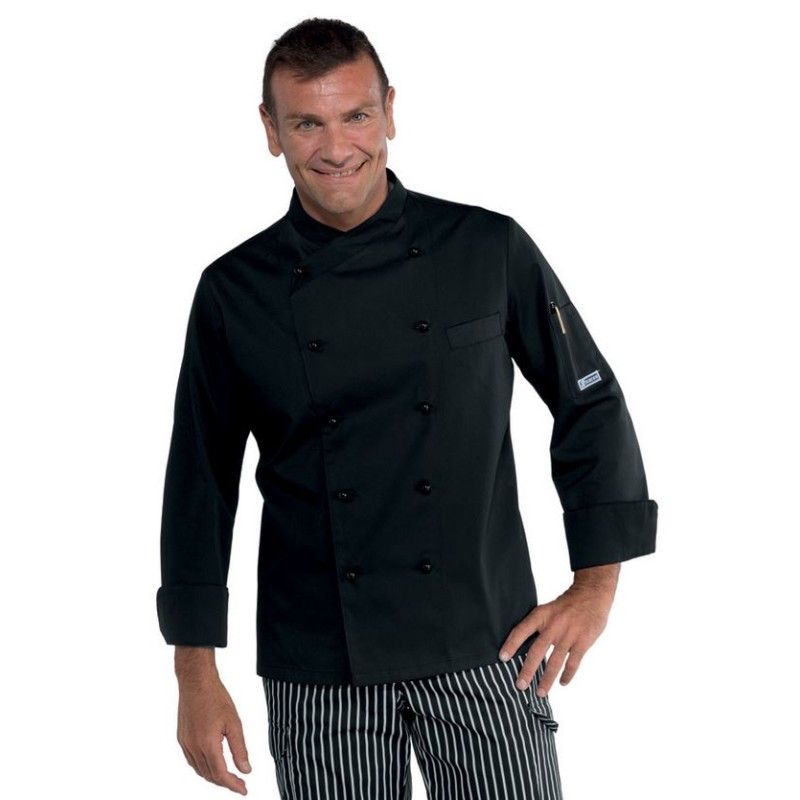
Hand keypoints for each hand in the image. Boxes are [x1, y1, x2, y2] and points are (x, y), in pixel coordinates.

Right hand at [176, 653, 251, 794]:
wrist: (196, 682)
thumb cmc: (216, 698)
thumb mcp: (234, 723)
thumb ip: (240, 749)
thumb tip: (246, 769)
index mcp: (208, 744)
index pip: (221, 775)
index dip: (233, 785)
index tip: (243, 789)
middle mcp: (193, 747)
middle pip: (210, 775)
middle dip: (225, 782)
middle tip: (240, 783)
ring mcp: (185, 744)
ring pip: (199, 770)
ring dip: (214, 776)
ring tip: (228, 776)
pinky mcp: (181, 738)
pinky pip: (192, 761)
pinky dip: (203, 767)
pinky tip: (212, 764)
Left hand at [498, 563, 619, 696]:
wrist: (592, 594)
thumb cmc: (567, 605)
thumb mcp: (548, 609)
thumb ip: (538, 625)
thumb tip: (522, 645)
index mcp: (541, 615)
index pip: (521, 630)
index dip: (511, 644)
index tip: (502, 658)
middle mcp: (553, 625)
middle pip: (536, 651)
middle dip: (527, 670)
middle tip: (519, 685)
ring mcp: (569, 634)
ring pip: (554, 661)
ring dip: (546, 679)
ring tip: (540, 693)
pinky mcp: (583, 642)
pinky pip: (573, 663)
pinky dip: (567, 675)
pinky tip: (562, 683)